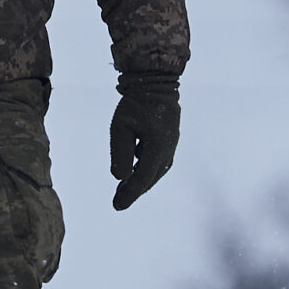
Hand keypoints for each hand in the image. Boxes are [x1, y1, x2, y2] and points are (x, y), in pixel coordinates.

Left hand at [110, 72, 179, 210]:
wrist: (155, 82)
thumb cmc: (135, 102)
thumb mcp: (121, 126)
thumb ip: (120, 152)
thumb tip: (119, 177)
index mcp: (158, 145)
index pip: (143, 177)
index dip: (130, 194)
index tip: (117, 206)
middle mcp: (168, 147)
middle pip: (151, 177)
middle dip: (134, 191)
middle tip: (118, 203)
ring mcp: (171, 144)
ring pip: (156, 170)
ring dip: (141, 182)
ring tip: (123, 191)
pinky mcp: (169, 140)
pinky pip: (158, 161)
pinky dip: (146, 170)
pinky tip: (133, 173)